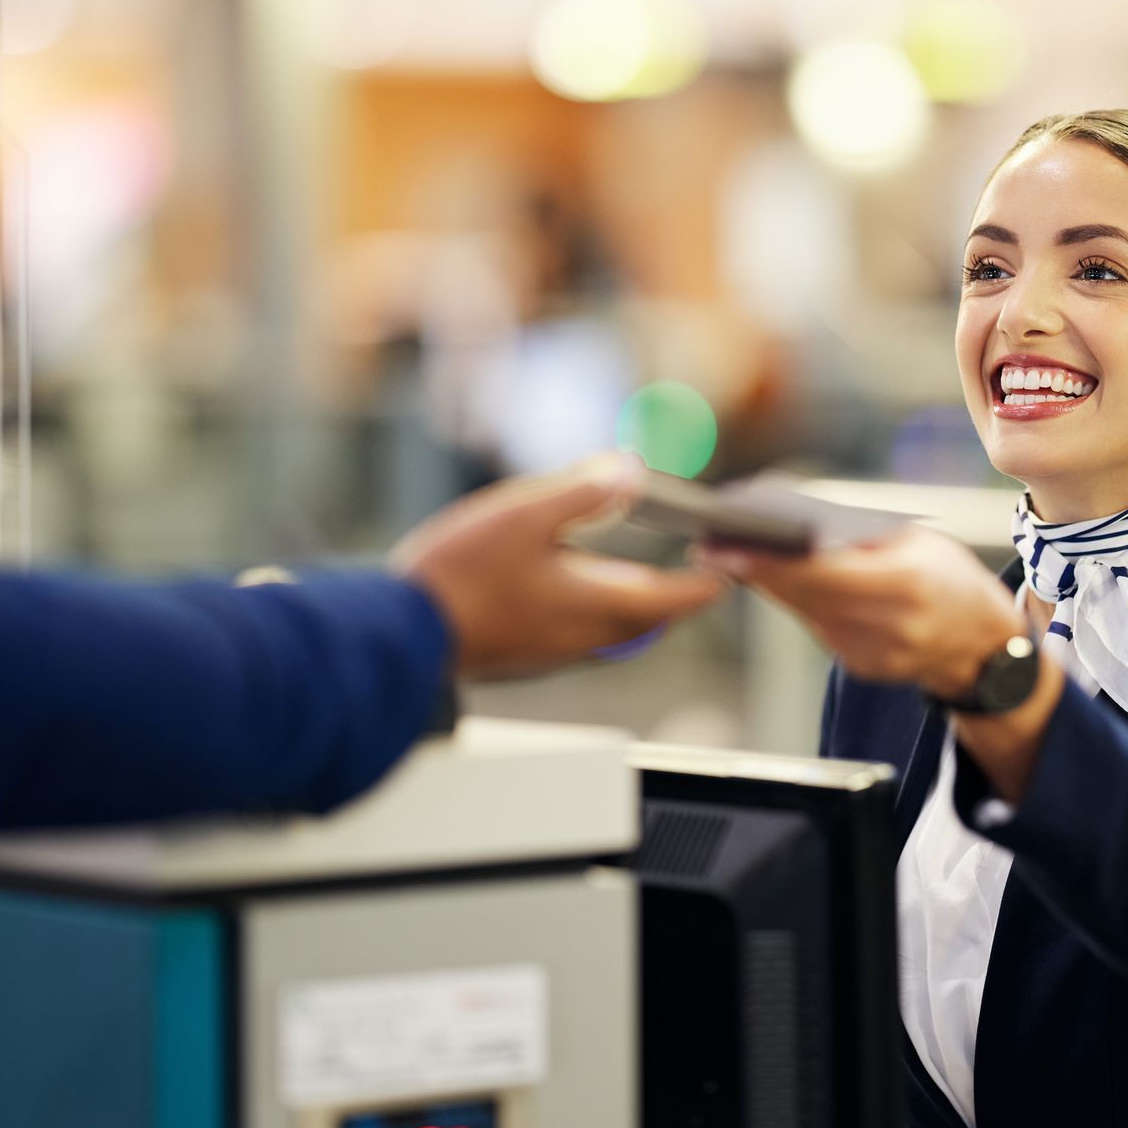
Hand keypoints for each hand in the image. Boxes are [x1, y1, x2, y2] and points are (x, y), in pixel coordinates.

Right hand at [391, 454, 725, 678]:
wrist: (398, 634)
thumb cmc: (459, 576)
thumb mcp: (525, 513)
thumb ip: (583, 491)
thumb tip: (632, 470)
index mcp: (598, 604)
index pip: (677, 599)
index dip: (708, 581)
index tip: (729, 566)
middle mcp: (585, 638)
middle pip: (651, 622)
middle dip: (676, 597)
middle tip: (693, 572)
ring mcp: (553, 653)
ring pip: (616, 633)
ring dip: (636, 605)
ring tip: (641, 577)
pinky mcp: (526, 657)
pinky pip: (581, 638)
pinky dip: (596, 613)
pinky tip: (573, 590)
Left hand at [697, 525, 1022, 697]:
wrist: (984, 648)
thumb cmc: (951, 579)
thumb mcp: (919, 543)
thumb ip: (861, 536)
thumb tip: (795, 522)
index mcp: (907, 584)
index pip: (822, 572)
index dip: (770, 561)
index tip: (728, 548)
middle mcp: (889, 625)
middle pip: (802, 595)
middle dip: (754, 569)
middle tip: (709, 547)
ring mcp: (873, 653)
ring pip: (803, 612)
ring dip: (768, 584)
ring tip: (731, 556)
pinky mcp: (861, 667)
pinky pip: (818, 628)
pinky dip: (798, 603)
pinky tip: (776, 582)